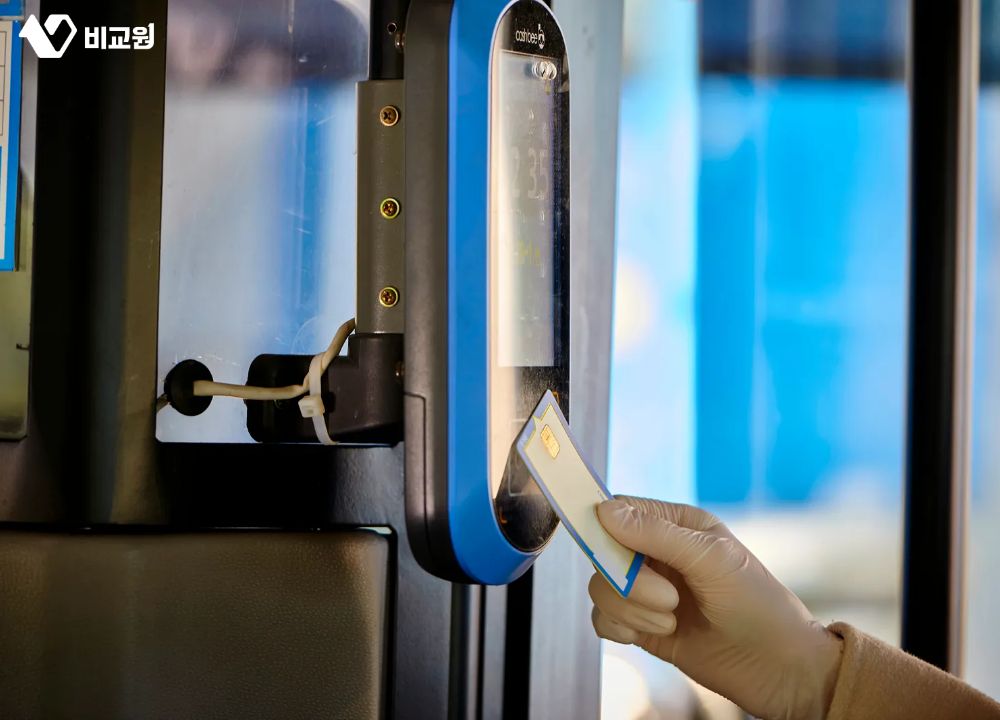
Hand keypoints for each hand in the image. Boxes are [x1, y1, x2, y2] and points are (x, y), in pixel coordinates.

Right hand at [589, 496, 843, 719]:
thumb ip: (657, 534)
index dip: (606, 528)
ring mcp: (646, 591)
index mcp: (676, 526)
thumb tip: (605, 512)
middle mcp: (657, 554)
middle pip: (604, 552)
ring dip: (630, 608)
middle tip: (668, 598)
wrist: (777, 669)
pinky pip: (602, 618)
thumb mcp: (712, 559)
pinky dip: (619, 627)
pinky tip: (649, 633)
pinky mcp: (640, 625)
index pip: (621, 510)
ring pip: (601, 587)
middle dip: (628, 580)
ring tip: (671, 619)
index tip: (613, 551)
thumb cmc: (759, 605)